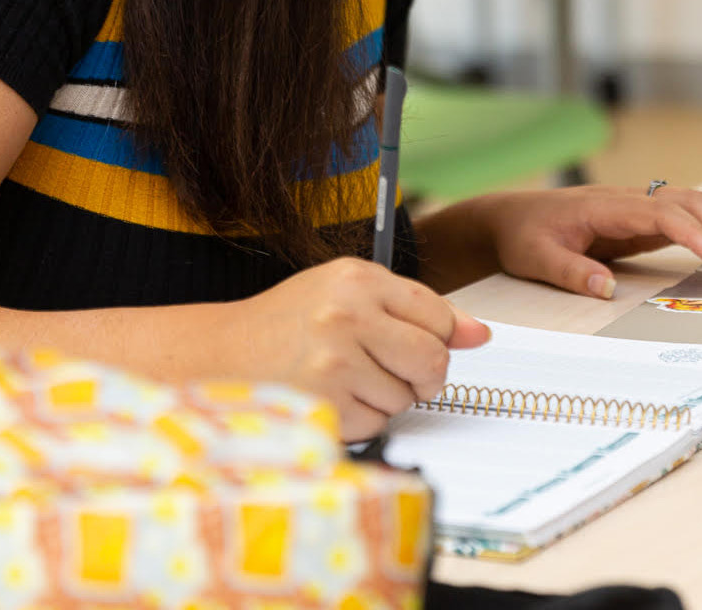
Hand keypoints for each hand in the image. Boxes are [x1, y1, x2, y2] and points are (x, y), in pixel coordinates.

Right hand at [224, 257, 489, 441]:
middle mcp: (347, 314)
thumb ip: (414, 309)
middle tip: (395, 373)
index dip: (438, 339)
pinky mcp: (324, 403)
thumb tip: (480, 334)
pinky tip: (333, 398)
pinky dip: (363, 419)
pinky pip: (377, 423)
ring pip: (406, 398)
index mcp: (358, 279)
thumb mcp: (347, 294)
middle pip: (432, 361)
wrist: (221, 353)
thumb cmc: (288, 323)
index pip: (438, 315)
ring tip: (348, 379)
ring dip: (387, 399)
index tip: (420, 345)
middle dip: (424, 377)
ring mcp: (334, 361)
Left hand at [478, 185, 701, 298]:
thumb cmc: (523, 234)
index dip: (697, 236)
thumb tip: (604, 288)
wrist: (511, 216)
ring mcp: (641, 207)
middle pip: (693, 205)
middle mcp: (631, 199)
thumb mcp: (535, 257)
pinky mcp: (645, 220)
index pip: (664, 214)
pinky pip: (692, 214)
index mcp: (608, 206)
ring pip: (699, 206)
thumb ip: (568, 270)